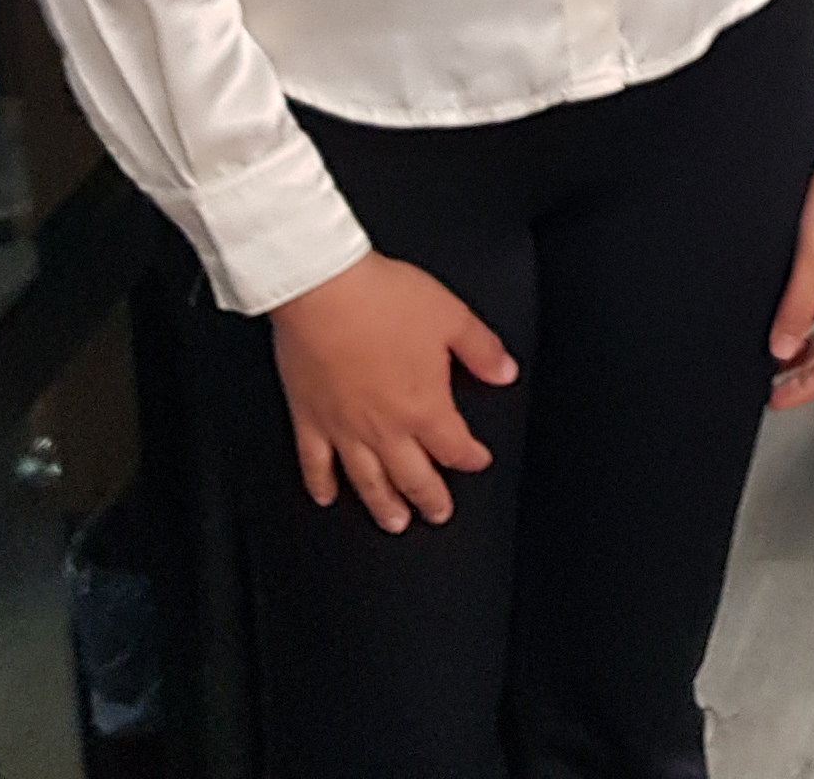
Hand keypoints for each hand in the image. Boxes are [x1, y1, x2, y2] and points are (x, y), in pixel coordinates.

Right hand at [266, 252, 514, 530]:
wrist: (324, 292)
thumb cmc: (383, 300)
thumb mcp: (452, 317)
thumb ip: (482, 349)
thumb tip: (505, 372)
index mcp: (424, 406)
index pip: (454, 446)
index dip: (471, 457)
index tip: (478, 460)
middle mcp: (384, 427)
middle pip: (413, 476)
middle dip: (430, 498)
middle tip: (437, 514)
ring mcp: (343, 427)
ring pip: (367, 480)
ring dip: (383, 505)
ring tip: (393, 522)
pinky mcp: (308, 418)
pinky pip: (314, 463)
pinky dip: (321, 484)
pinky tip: (326, 497)